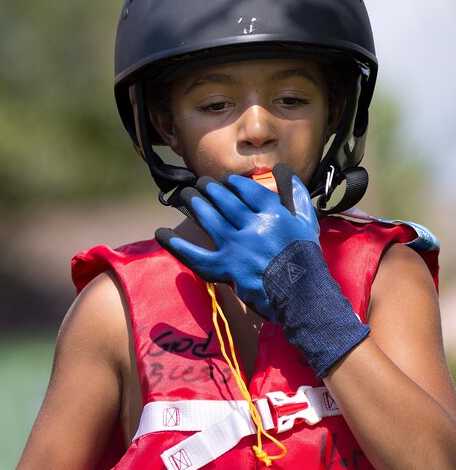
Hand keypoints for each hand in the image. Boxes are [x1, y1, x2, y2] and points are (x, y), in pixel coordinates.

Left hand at [156, 163, 368, 375]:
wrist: (303, 297)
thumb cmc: (306, 259)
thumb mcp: (307, 223)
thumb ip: (296, 196)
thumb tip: (285, 172)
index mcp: (273, 214)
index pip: (246, 189)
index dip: (232, 182)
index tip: (225, 180)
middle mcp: (252, 226)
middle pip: (224, 200)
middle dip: (210, 188)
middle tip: (201, 183)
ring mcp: (236, 247)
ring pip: (208, 217)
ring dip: (195, 203)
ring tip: (187, 194)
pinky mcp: (224, 267)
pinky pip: (194, 254)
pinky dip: (175, 244)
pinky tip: (161, 233)